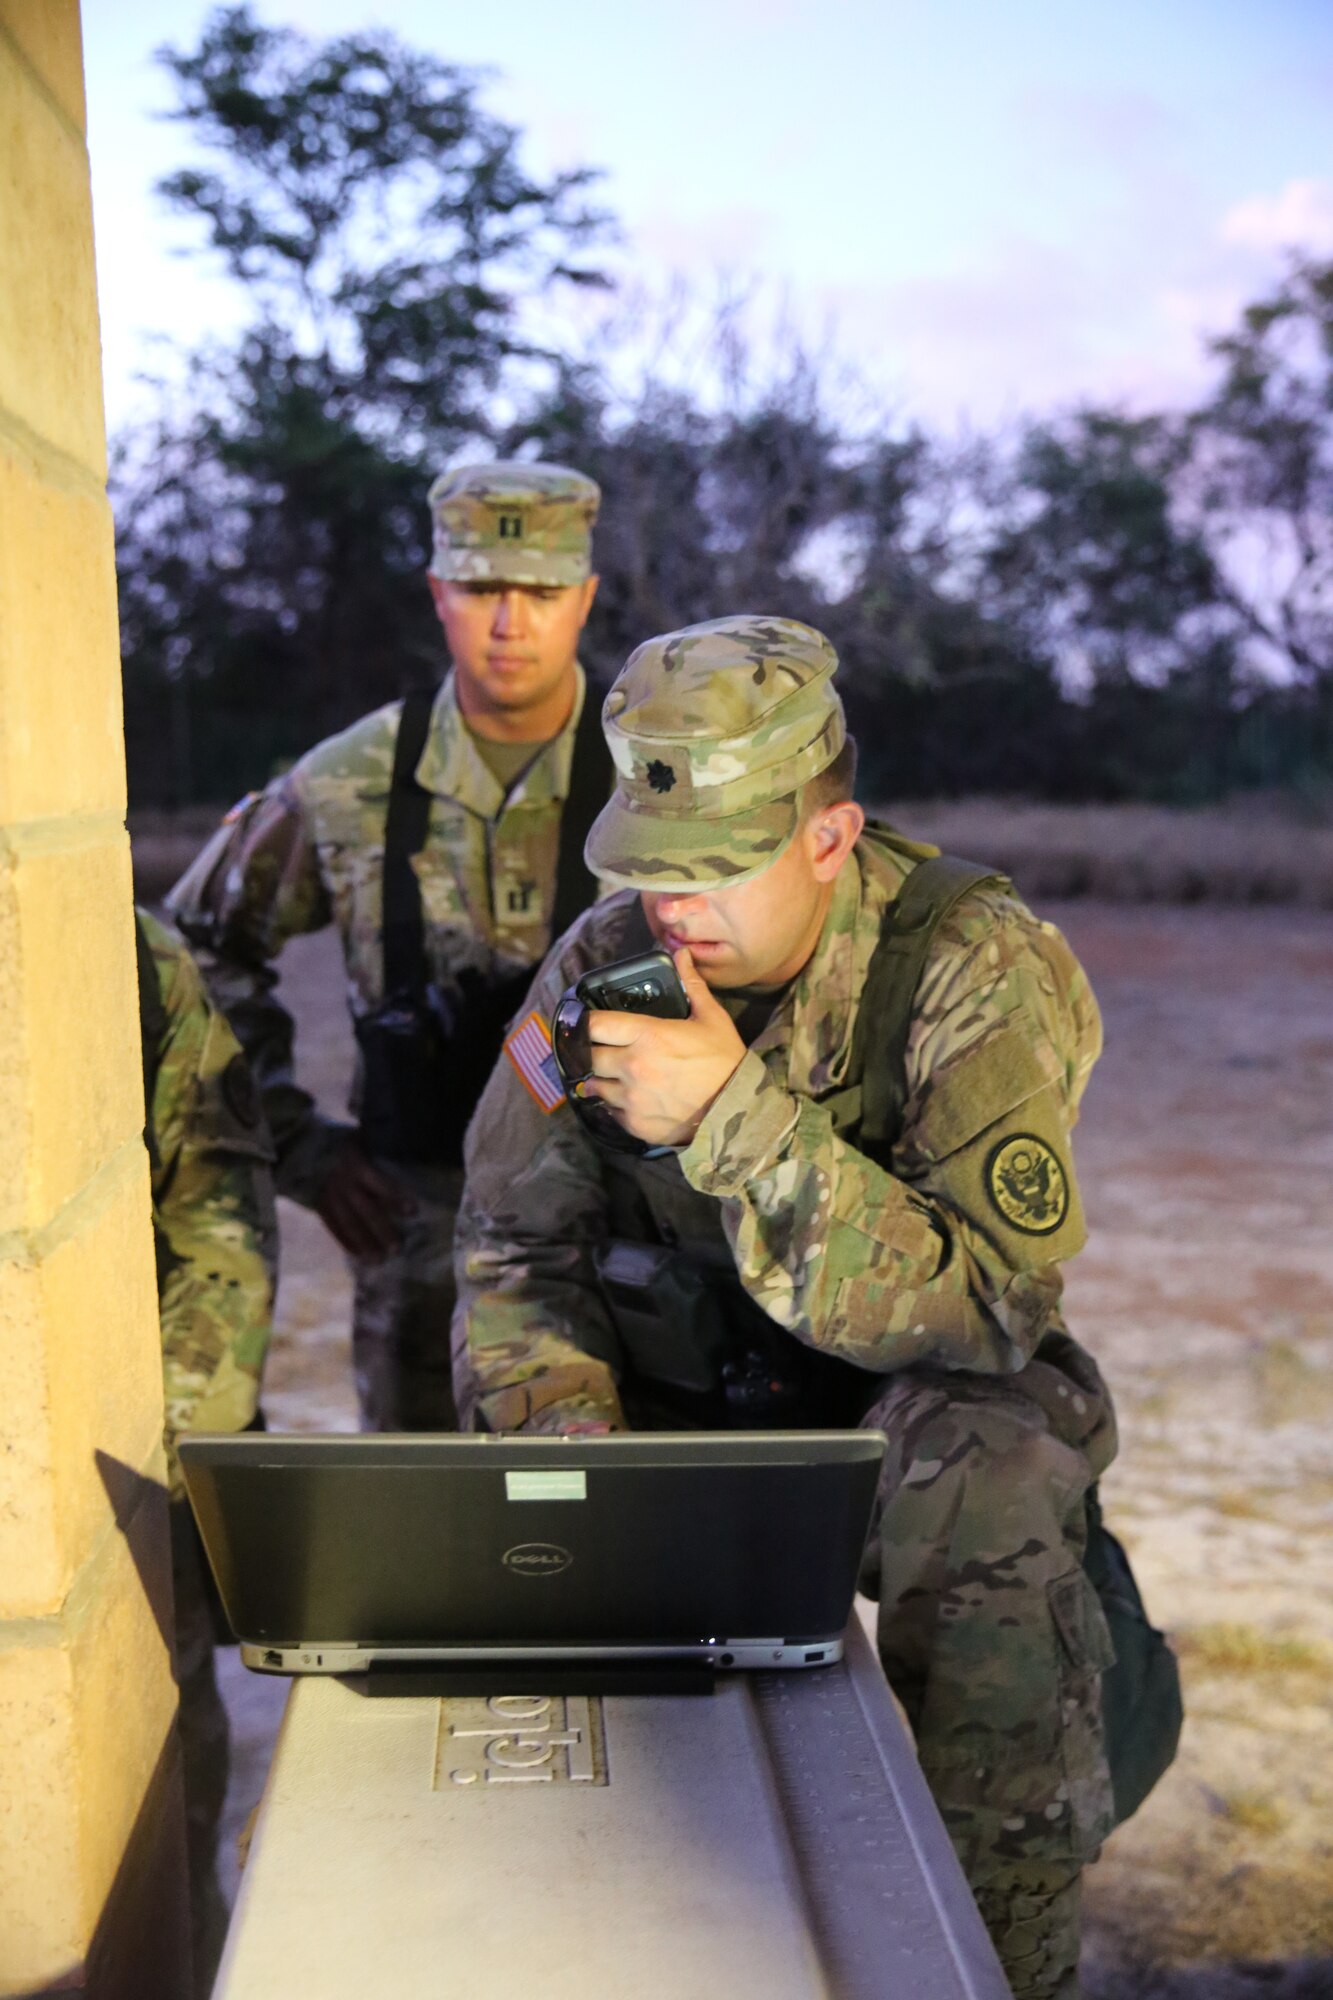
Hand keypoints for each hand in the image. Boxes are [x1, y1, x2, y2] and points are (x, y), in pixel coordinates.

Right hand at [315, 1137, 415, 1259]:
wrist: (298, 1145)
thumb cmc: (336, 1140)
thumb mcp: (357, 1138)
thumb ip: (374, 1150)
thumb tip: (403, 1154)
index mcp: (355, 1165)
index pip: (379, 1184)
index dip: (396, 1198)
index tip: (413, 1212)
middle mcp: (343, 1184)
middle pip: (366, 1211)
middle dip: (382, 1230)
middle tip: (397, 1249)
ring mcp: (330, 1197)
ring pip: (349, 1224)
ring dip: (364, 1243)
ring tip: (378, 1260)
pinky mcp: (319, 1207)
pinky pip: (333, 1228)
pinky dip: (345, 1242)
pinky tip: (358, 1255)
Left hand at [580, 947, 744, 1147]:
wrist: (739, 1108)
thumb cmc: (724, 1059)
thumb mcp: (711, 1017)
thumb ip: (691, 984)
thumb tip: (681, 953)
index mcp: (647, 1035)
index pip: (594, 1024)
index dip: (584, 1021)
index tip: (584, 1021)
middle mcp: (632, 1066)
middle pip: (588, 1056)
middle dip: (592, 1052)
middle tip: (602, 1050)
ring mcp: (631, 1098)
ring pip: (594, 1086)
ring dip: (601, 1079)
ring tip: (614, 1075)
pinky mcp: (635, 1124)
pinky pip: (610, 1111)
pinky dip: (614, 1104)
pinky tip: (628, 1097)